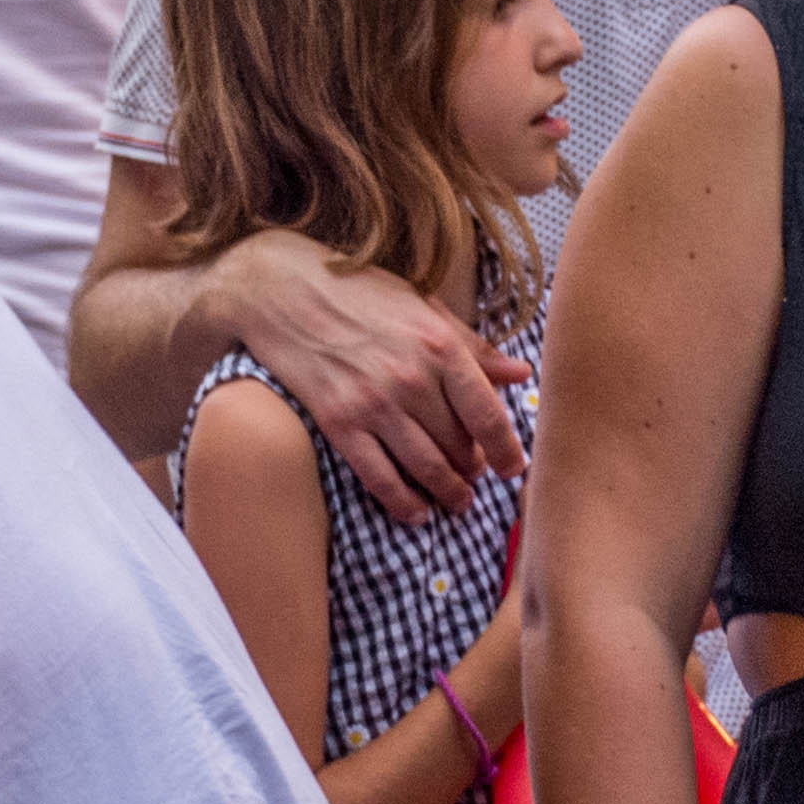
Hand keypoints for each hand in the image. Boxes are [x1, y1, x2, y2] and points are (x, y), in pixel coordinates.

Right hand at [217, 228, 526, 524]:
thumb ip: (474, 347)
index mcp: (440, 345)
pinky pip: (380, 478)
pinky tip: (418, 513)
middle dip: (474, 469)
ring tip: (459, 501)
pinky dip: (403, 503)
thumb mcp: (424, 308)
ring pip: (426, 467)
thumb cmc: (359, 294)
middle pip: (459, 445)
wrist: (282, 290)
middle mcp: (411, 378)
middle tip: (477, 477)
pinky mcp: (339, 423)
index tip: (514, 468)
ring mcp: (374, 404)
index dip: (506, 450)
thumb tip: (521, 374)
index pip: (488, 414)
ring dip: (448, 492)